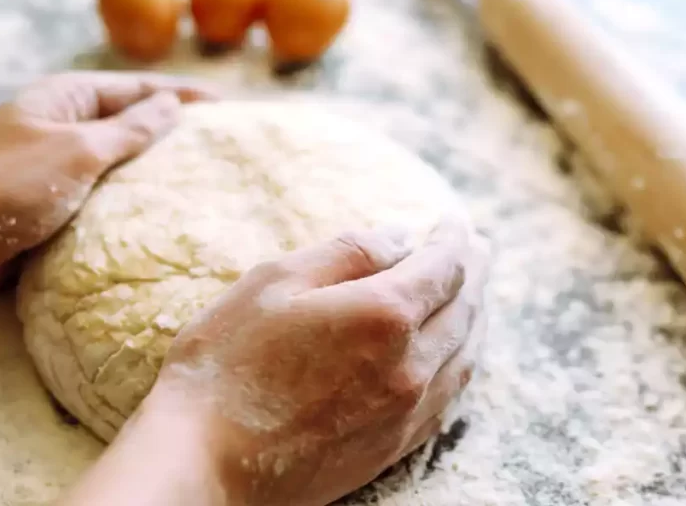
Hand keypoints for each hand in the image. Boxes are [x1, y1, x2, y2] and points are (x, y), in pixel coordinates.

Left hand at [0, 71, 213, 314]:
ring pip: (117, 168)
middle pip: (130, 125)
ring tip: (203, 190)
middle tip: (223, 152)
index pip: (139, 89)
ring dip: (154, 178)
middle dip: (174, 136)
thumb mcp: (79, 151)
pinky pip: (102, 204)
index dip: (185, 97)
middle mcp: (61, 129)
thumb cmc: (7, 188)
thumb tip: (169, 106)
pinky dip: (130, 211)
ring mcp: (54, 170)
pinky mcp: (49, 210)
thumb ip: (130, 130)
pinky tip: (160, 226)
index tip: (230, 109)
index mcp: (65, 100)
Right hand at [58, 218, 490, 505]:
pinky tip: (455, 356)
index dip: (453, 239)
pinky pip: (449, 397)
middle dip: (474, 273)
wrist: (206, 463)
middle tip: (479, 249)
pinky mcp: (393, 446)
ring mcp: (406, 411)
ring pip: (465, 355)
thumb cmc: (227, 364)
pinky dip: (462, 363)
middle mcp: (411, 365)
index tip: (455, 222)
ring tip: (475, 295)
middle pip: (464, 309)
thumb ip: (348, 252)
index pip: (443, 267)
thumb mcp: (276, 281)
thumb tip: (402, 237)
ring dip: (476, 317)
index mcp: (386, 315)